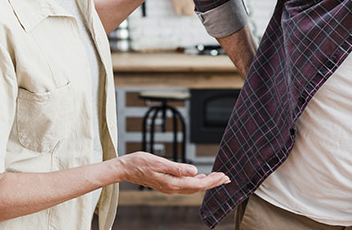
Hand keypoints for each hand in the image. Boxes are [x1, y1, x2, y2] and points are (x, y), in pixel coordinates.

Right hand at [115, 151, 230, 193]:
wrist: (126, 168)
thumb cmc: (140, 163)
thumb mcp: (160, 162)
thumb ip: (178, 168)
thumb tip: (194, 171)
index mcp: (173, 183)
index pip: (198, 183)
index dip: (212, 181)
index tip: (224, 177)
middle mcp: (172, 188)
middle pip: (198, 187)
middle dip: (213, 183)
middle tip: (226, 178)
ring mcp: (169, 187)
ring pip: (192, 187)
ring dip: (205, 183)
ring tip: (216, 178)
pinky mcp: (166, 184)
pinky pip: (185, 185)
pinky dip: (195, 182)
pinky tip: (199, 177)